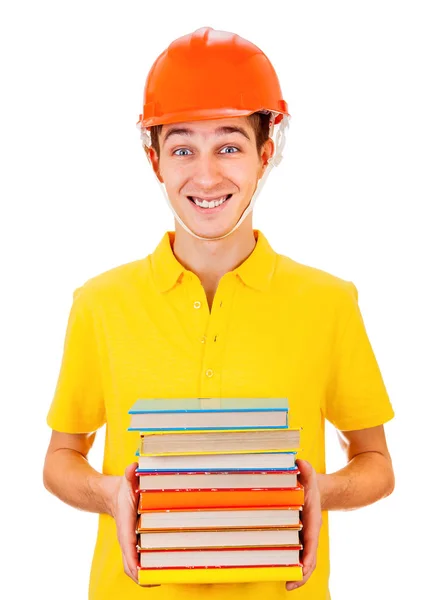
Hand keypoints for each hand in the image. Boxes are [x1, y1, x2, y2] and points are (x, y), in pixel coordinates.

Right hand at [109, 462, 159, 586]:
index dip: (134, 559)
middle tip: (160, 577)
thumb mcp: (128, 480)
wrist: (112, 496)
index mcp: (124, 525)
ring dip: (146, 575)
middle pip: (130, 564)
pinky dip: (147, 570)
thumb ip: (130, 474)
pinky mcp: (135, 545)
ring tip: (164, 577)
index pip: (128, 545)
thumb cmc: (124, 490)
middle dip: (142, 575)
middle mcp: (126, 538)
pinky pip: (138, 562)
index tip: (142, 571)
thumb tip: (133, 468)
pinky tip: (162, 570)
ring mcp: (129, 544)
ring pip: (134, 567)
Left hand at [286, 459, 321, 591]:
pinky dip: (288, 565)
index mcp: (313, 521)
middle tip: (290, 585)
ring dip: (294, 573)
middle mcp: (309, 533)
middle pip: (308, 557)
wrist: (316, 490)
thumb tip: (300, 463)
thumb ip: (306, 470)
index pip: (312, 542)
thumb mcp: (309, 476)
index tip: (303, 568)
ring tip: (286, 585)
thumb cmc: (310, 484)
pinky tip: (279, 573)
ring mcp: (302, 537)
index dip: (308, 557)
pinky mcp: (295, 537)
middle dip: (301, 573)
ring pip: (301, 560)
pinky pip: (293, 554)